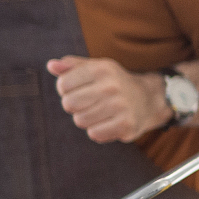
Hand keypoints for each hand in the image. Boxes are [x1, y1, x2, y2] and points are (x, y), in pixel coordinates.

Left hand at [47, 56, 169, 143]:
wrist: (147, 99)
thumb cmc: (113, 83)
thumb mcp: (96, 68)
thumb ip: (72, 65)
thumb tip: (51, 65)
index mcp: (101, 68)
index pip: (63, 84)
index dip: (66, 90)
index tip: (78, 89)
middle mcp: (111, 86)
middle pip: (69, 104)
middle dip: (74, 106)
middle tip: (88, 103)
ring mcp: (120, 106)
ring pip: (80, 121)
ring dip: (86, 119)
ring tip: (99, 112)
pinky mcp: (126, 125)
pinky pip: (94, 134)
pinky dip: (97, 131)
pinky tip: (108, 122)